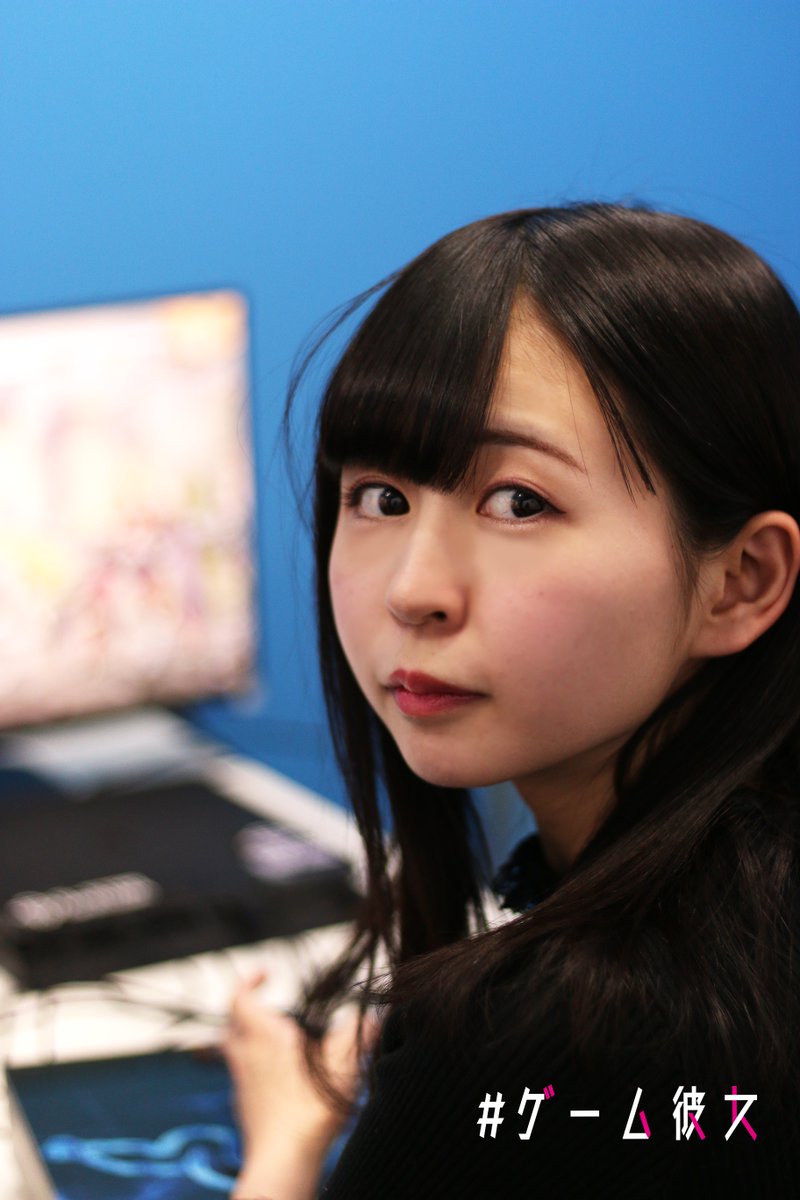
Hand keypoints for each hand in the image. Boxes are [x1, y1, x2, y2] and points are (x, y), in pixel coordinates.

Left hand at [224, 972, 377, 1199]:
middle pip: (233, 1025)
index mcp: (264, 1037)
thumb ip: (360, 1034)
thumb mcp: (344, 1062)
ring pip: (238, 1054)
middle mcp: (246, 1058)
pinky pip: (248, 1081)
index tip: (267, 973)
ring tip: (284, 1044)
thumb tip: (378, 1017)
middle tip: (272, 1009)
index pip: (240, 998)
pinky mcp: (247, 1112)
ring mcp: (243, 1087)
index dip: (249, 982)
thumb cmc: (310, 1107)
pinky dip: (261, 1073)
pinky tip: (287, 1082)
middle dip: (248, 1012)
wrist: (283, 1162)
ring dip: (254, 1043)